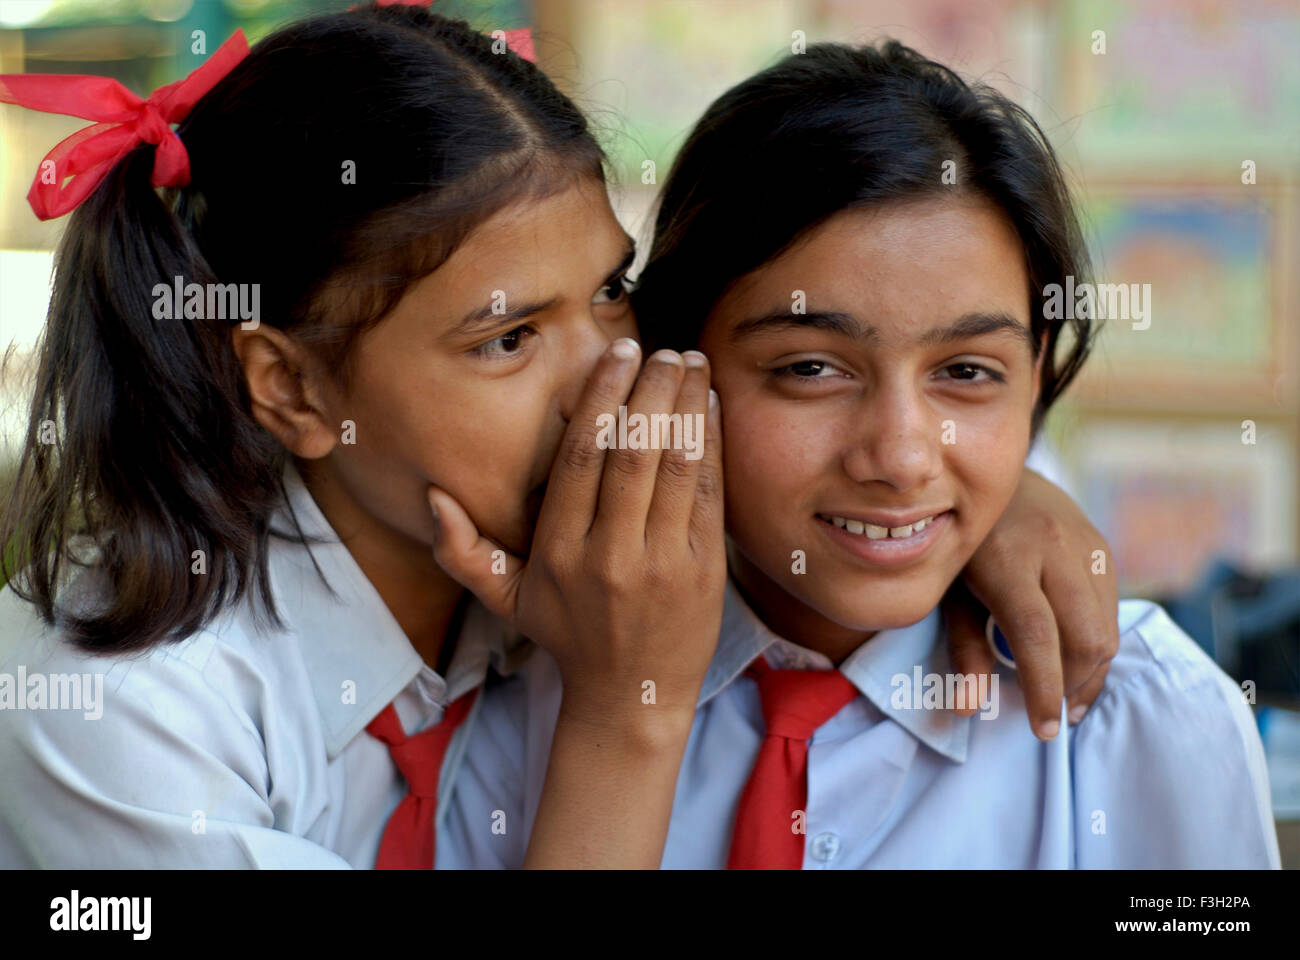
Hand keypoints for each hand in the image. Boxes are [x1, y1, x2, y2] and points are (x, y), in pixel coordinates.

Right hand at [426, 339, 725, 735]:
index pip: (582, 458)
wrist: (632, 697)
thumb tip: (432, 495)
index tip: (617, 354)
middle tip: (660, 349)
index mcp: (559, 552)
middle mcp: (610, 555)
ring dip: (686, 405)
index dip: (602, 398)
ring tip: (689, 362)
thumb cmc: (569, 636)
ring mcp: (661, 562)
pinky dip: (711, 443)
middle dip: (649, 389)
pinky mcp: (703, 570)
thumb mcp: (507, 600)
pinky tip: (709, 405)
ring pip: (675, 465)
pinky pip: (708, 493)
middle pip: (632, 452)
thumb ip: (463, 551)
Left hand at [942, 467, 1118, 739]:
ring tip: (1066, 692)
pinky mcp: (1103, 547)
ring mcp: (1086, 545)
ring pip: (1108, 628)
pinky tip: (1075, 657)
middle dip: (1074, 685)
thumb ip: (963, 647)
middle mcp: (1054, 549)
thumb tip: (967, 709)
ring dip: (1091, 670)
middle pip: (1087, 637)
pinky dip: (1098, 642)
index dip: (1044, 688)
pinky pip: (1112, 609)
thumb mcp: (948, 590)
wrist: (994, 474)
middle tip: (1054, 712)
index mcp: (1008, 558)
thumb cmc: (961, 541)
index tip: (1043, 730)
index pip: (1036, 635)